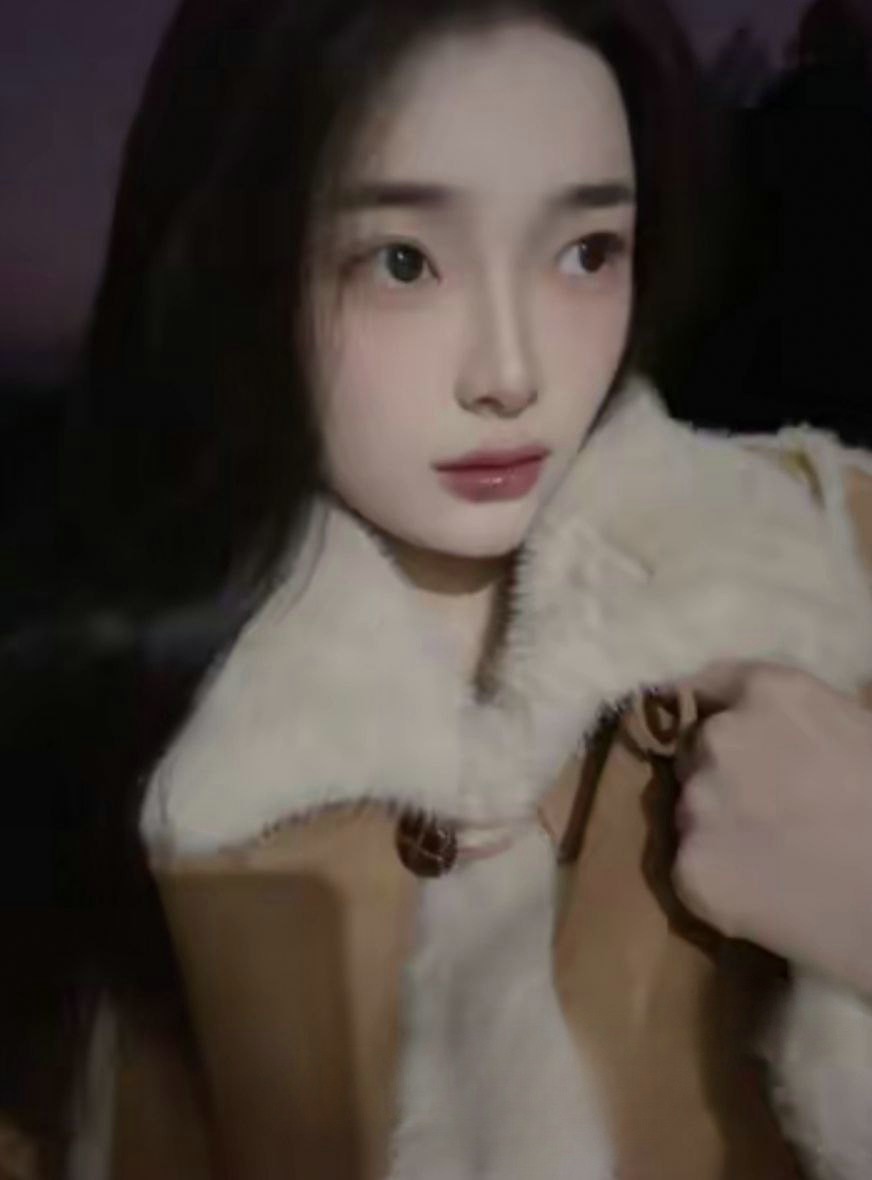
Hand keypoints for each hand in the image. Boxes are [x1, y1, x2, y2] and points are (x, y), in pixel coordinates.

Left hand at [672, 661, 871, 995]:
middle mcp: (720, 737)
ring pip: (690, 812)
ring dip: (716, 829)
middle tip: (769, 811)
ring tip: (773, 858)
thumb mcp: (857, 729)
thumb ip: (792, 718)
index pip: (709, 686)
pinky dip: (716, 881)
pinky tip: (763, 896)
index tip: (723, 735)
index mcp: (768, 692)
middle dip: (722, 776)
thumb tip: (756, 724)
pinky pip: (689, 868)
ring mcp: (699, 803)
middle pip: (696, 753)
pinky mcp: (691, 867)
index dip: (717, 714)